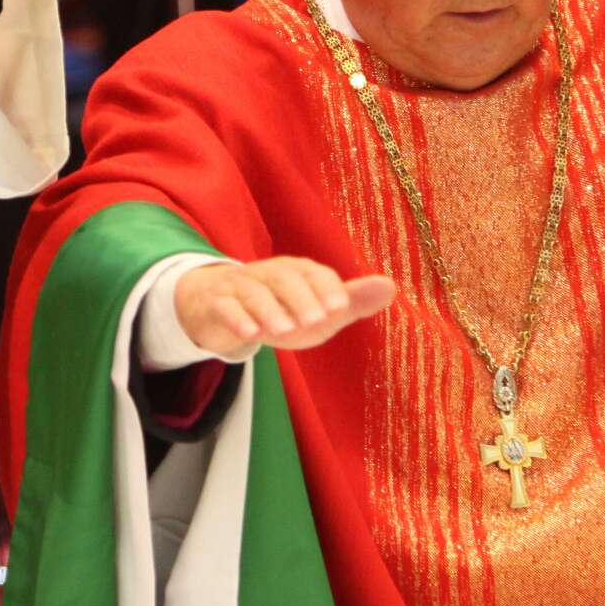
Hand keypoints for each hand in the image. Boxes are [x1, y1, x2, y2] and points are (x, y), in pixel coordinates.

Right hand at [175, 257, 396, 357]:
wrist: (216, 309)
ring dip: (269, 310)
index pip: (313, 272)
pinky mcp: (214, 302)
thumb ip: (350, 302)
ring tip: (284, 332)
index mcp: (294, 271)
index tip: (339, 308)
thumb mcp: (314, 309)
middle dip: (300, 298)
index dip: (326, 288)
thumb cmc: (277, 310)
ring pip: (252, 292)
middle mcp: (266, 273)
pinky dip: (235, 317)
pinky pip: (223, 306)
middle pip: (282, 278)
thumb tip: (390, 286)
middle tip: (317, 320)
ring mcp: (237, 286)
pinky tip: (249, 334)